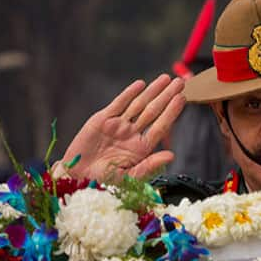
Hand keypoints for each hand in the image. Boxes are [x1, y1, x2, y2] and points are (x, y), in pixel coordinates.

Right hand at [59, 74, 186, 182]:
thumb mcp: (129, 178)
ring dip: (152, 91)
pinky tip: (141, 84)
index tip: (182, 98)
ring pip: (139, 104)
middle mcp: (132, 134)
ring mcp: (119, 125)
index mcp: (141, 148)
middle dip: (166, 96)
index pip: (161, 126)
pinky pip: (119, 104)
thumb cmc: (104, 182)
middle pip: (153, 111)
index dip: (172, 112)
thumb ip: (150, 166)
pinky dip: (129, 93)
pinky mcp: (103, 119)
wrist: (77, 177)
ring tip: (166, 79)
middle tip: (180, 82)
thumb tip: (171, 155)